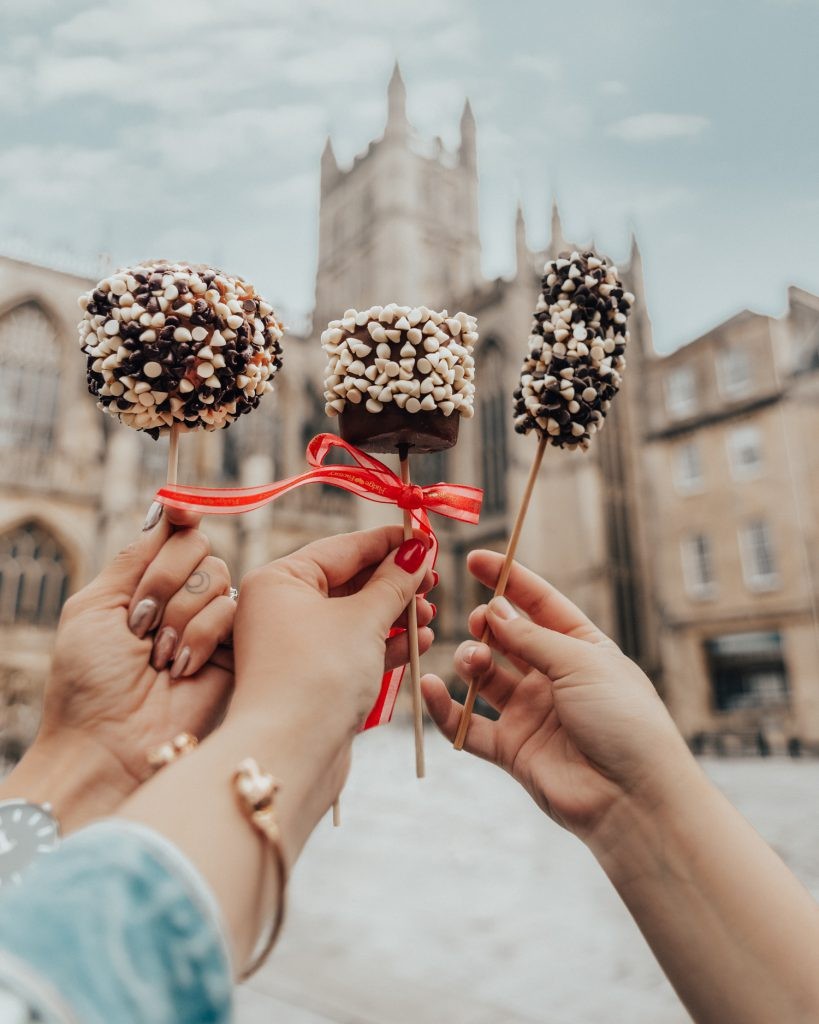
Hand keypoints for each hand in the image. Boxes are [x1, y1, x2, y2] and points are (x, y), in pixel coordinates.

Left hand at [25, 507, 235, 824]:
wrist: (106, 746)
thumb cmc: (87, 683)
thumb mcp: (93, 606)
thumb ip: (134, 557)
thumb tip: (168, 509)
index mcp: (145, 585)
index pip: (174, 533)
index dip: (179, 520)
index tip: (179, 514)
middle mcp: (181, 599)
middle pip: (199, 547)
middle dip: (164, 580)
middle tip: (139, 624)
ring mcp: (210, 624)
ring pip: (217, 576)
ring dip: (178, 615)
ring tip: (158, 657)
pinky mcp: (235, 650)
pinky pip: (232, 610)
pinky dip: (200, 636)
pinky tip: (181, 669)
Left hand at [230, 526, 433, 824]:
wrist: (290, 755)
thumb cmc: (319, 675)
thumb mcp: (364, 619)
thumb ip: (394, 582)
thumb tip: (416, 551)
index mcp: (279, 580)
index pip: (342, 548)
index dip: (388, 543)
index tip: (425, 537)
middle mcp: (279, 609)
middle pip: (348, 583)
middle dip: (394, 583)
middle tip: (433, 579)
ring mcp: (294, 646)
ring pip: (353, 619)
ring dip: (395, 615)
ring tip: (430, 614)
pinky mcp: (311, 679)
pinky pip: (352, 650)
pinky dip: (384, 645)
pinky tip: (419, 643)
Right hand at [422, 550, 690, 843]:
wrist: (633, 799)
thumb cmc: (623, 721)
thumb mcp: (581, 663)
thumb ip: (531, 637)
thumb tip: (494, 609)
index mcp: (582, 648)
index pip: (540, 604)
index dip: (509, 579)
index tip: (476, 559)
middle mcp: (555, 677)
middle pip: (508, 637)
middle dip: (488, 624)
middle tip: (481, 623)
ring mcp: (531, 713)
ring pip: (485, 676)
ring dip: (470, 661)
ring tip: (473, 660)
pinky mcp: (512, 749)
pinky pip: (467, 725)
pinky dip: (445, 708)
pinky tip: (432, 687)